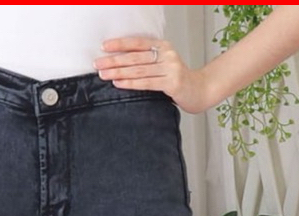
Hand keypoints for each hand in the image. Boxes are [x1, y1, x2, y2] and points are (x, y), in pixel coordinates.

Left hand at [94, 38, 210, 113]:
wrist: (200, 91)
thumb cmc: (178, 80)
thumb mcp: (164, 65)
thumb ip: (148, 61)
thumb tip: (121, 63)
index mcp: (163, 46)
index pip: (138, 43)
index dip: (120, 44)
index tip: (103, 47)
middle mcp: (167, 54)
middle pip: (135, 57)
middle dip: (114, 60)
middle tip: (98, 63)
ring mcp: (171, 68)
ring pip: (139, 70)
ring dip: (119, 72)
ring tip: (103, 74)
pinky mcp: (172, 83)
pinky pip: (147, 83)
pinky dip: (131, 83)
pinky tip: (119, 83)